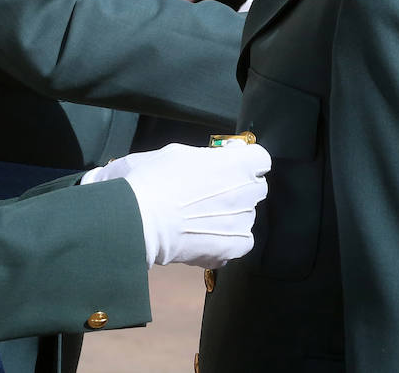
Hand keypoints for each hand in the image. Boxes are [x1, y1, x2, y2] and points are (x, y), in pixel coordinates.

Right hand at [82, 141, 270, 267]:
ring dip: (230, 216)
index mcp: (237, 162)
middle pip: (256, 187)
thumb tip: (225, 155)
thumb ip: (207, 154)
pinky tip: (205, 238)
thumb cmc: (151, 179)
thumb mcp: (175, 152)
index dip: (245, 163)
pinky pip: (241, 242)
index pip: (260, 159)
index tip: (230, 167)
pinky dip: (226, 241)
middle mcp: (248, 191)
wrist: (138, 220)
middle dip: (239, 188)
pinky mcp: (235, 247)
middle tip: (211, 194)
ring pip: (246, 216)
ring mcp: (243, 221)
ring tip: (200, 220)